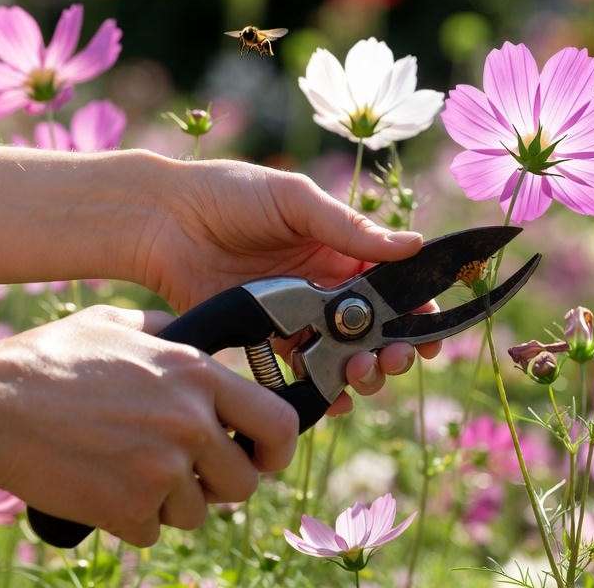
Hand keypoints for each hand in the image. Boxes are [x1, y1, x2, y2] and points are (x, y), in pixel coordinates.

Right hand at [0, 305, 295, 546]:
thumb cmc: (49, 360)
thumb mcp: (117, 322)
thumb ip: (167, 331)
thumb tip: (192, 334)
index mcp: (198, 376)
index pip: (279, 423)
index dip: (277, 448)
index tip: (263, 457)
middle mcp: (191, 424)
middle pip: (243, 482)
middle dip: (219, 484)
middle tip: (187, 473)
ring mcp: (162, 471)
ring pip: (196, 512)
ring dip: (170, 501)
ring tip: (129, 471)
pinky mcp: (129, 509)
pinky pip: (152, 530)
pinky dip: (131, 518)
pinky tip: (103, 487)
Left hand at [135, 160, 440, 411]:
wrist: (162, 219)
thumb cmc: (229, 194)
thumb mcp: (295, 200)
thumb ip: (349, 228)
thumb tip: (413, 244)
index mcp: (341, 248)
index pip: (394, 284)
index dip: (418, 309)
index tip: (431, 331)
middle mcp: (327, 285)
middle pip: (377, 328)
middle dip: (395, 348)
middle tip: (394, 359)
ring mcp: (298, 315)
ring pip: (345, 354)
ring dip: (363, 370)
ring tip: (362, 373)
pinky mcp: (266, 339)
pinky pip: (302, 371)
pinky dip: (323, 390)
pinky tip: (333, 399)